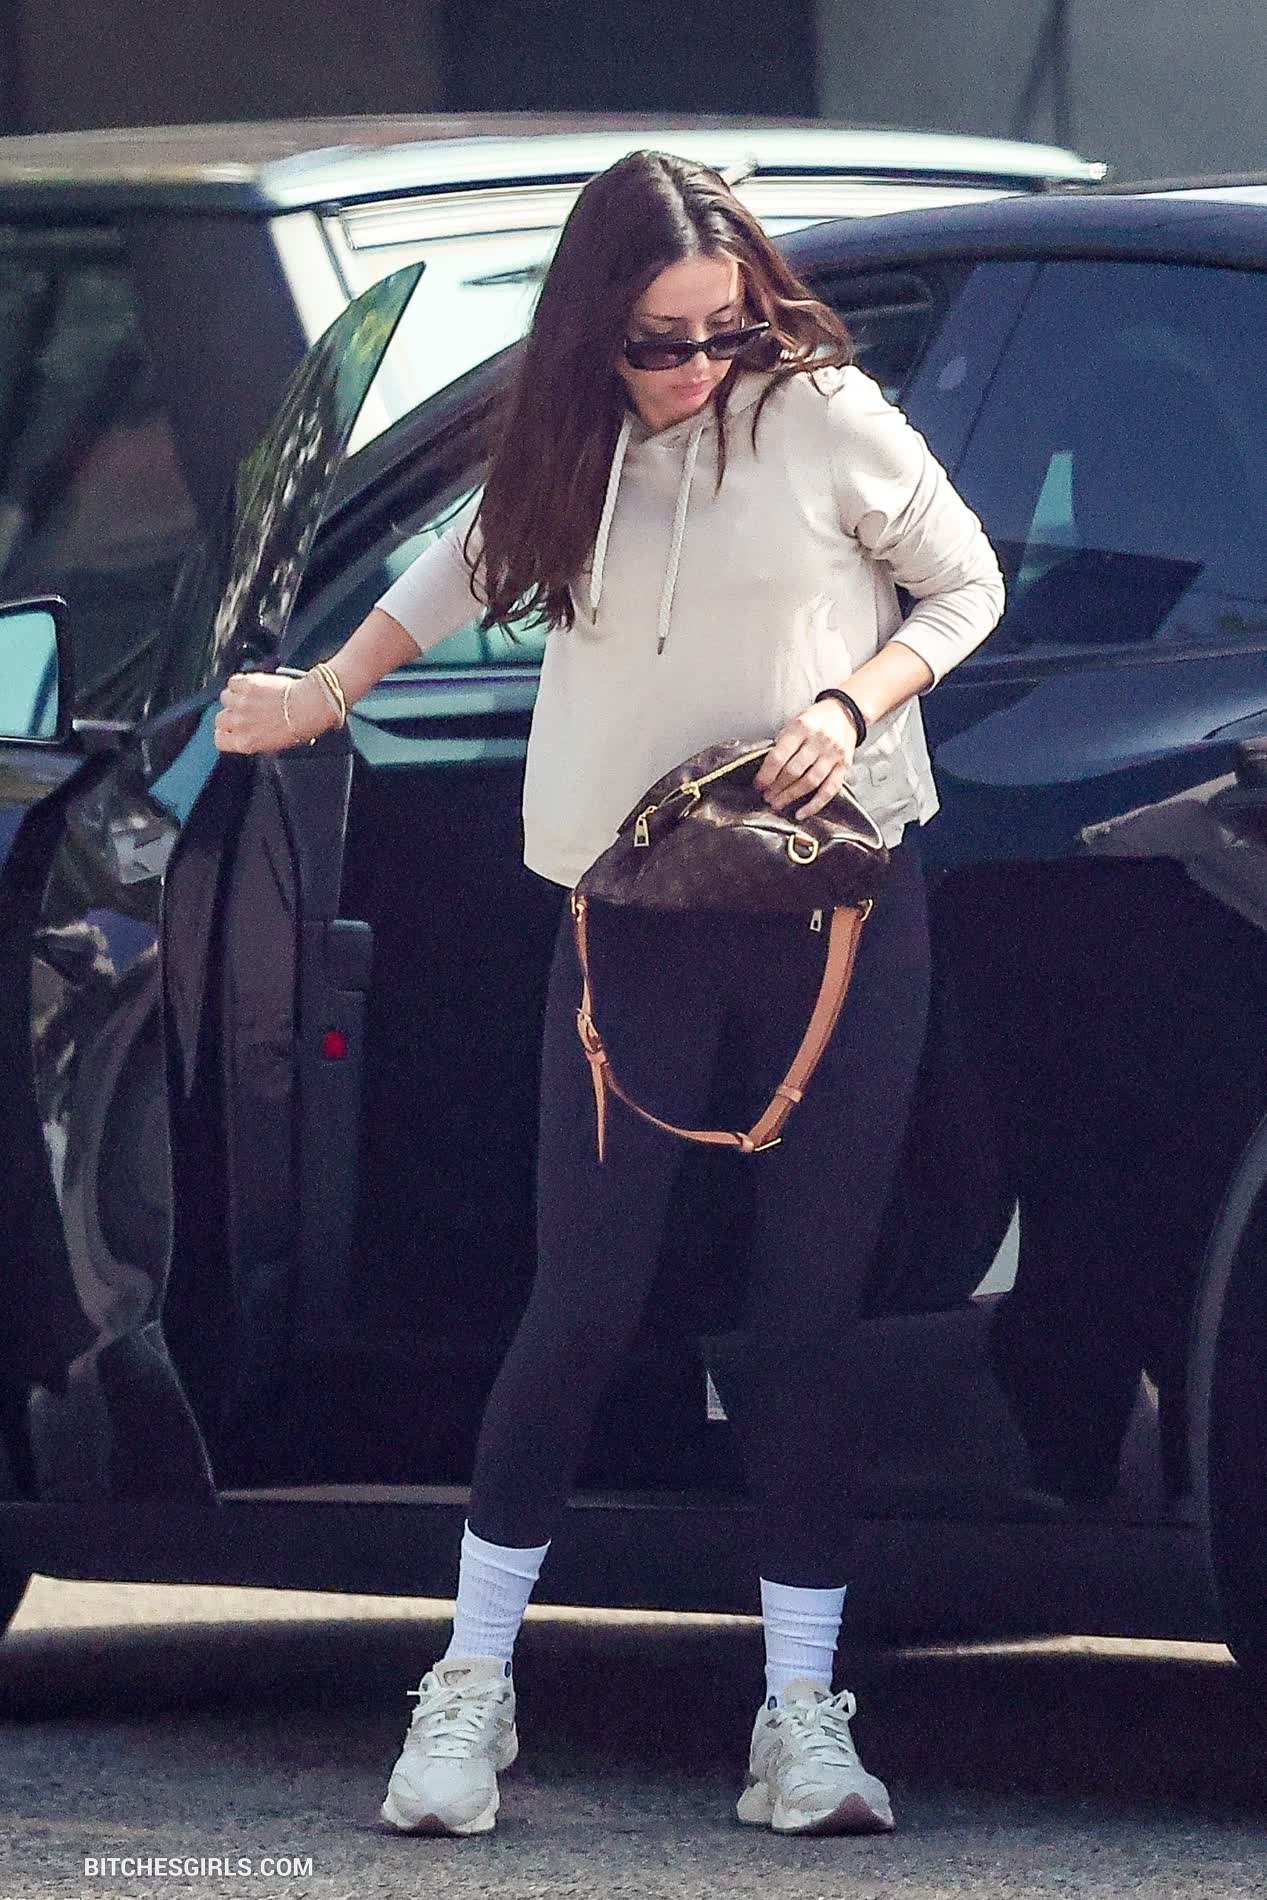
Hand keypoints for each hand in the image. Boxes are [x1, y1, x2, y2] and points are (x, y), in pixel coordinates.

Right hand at [213, 669, 333, 753]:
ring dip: (235, 697)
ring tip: (250, 696)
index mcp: (245, 743)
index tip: (231, 730)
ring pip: (225, 698)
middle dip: (230, 715)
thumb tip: (252, 733)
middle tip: (243, 712)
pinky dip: (239, 682)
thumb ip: (256, 739)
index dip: (224, 734)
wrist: (307, 708)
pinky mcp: (246, 685)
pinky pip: (232, 682)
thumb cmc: (298, 728)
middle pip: (220, 719)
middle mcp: (239, 724)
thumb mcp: (275, 744)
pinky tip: (251, 684)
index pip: (220, 740)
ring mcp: (240, 703)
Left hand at [753, 697, 857, 820]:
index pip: (779, 756)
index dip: (766, 775)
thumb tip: (766, 771)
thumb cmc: (815, 720)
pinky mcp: (844, 766)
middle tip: (767, 797)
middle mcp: (819, 741)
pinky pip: (829, 790)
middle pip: (793, 771)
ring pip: (810, 782)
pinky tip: (801, 813)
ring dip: (791, 796)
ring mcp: (833, 755)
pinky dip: (814, 805)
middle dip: (776, 788)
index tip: (758, 785)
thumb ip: (783, 744)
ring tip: (778, 803)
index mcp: (802, 727)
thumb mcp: (794, 723)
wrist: (844, 713)